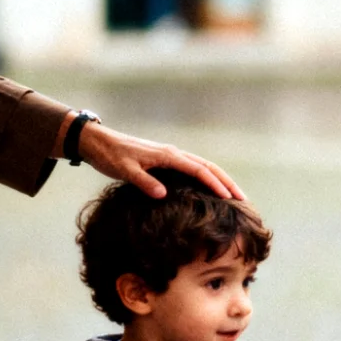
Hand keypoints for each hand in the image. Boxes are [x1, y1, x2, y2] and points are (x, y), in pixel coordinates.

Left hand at [74, 122, 244, 199]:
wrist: (97, 142)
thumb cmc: (110, 156)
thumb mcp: (124, 170)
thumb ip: (144, 182)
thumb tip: (163, 194)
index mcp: (167, 155)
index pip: (199, 170)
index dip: (215, 184)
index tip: (230, 198)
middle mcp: (173, 153)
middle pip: (208, 166)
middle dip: (226, 181)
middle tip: (243, 198)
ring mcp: (169, 156)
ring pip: (202, 166)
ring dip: (219, 179)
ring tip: (233, 195)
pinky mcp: (164, 160)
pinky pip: (192, 169)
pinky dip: (206, 177)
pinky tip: (208, 189)